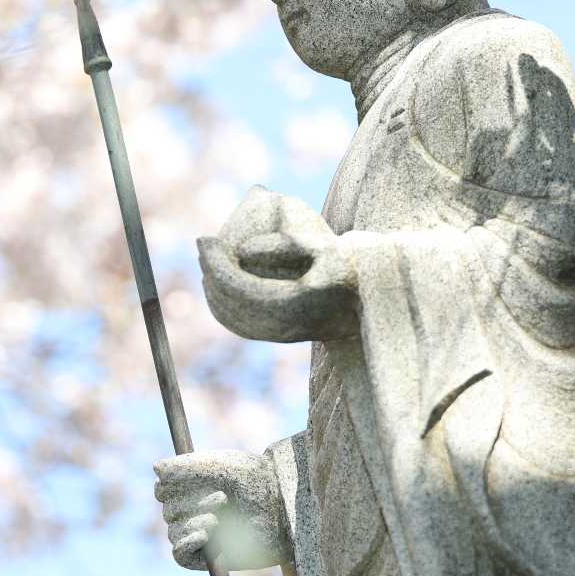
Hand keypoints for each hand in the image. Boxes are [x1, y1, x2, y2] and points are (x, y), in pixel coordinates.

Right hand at [153, 449, 285, 571]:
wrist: (282, 507)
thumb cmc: (253, 480)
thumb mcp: (217, 467)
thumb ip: (184, 467)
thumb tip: (155, 468)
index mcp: (192, 486)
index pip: (162, 489)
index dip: (170, 485)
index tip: (188, 477)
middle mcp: (194, 510)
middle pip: (167, 509)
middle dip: (190, 501)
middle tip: (222, 497)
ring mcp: (200, 533)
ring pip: (173, 530)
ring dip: (194, 520)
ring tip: (220, 516)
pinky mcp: (208, 556)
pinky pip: (179, 555)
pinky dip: (186, 543)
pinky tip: (205, 534)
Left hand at [196, 185, 357, 342]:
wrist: (371, 297)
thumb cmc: (348, 264)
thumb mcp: (324, 247)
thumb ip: (286, 244)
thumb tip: (244, 250)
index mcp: (294, 303)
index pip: (240, 287)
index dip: (217, 263)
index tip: (204, 239)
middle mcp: (285, 324)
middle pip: (231, 304)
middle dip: (211, 273)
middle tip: (203, 245)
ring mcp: (283, 334)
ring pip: (233, 319)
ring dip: (213, 290)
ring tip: (208, 261)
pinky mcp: (282, 335)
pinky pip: (242, 327)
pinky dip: (223, 307)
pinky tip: (218, 285)